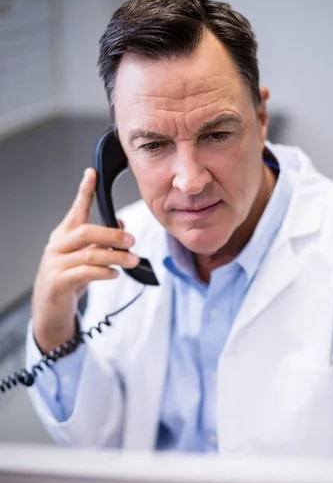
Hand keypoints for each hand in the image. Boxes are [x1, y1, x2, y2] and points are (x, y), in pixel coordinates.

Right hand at [32, 168, 138, 353]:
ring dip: (115, 256)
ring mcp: (55, 264)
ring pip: (89, 254)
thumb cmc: (70, 279)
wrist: (50, 309)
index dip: (84, 191)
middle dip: (112, 234)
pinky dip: (104, 272)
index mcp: (64, 235)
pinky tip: (115, 274)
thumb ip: (101, 242)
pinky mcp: (58, 282)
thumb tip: (122, 226)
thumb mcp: (85, 257)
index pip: (75, 209)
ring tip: (133, 260)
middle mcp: (57, 246)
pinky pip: (85, 273)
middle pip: (86, 231)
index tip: (92, 173)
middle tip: (132, 240)